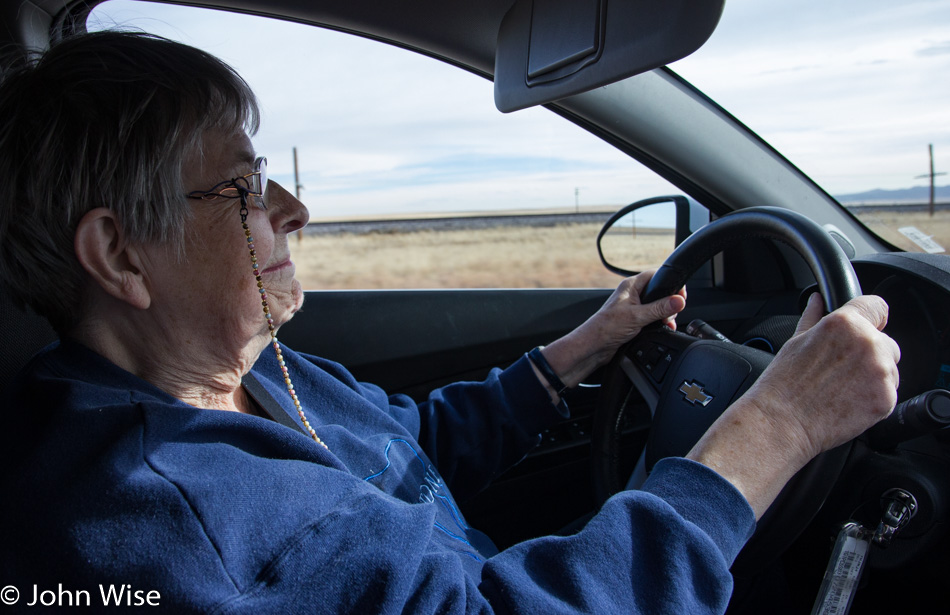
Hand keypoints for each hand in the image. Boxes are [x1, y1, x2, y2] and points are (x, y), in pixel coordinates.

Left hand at [538, 270, 685, 391]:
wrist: (594, 346)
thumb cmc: (607, 327)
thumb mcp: (638, 316)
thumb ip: (660, 308)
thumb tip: (679, 300)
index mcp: (631, 286)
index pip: (656, 275)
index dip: (670, 282)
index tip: (681, 294)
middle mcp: (632, 294)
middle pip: (659, 291)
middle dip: (669, 302)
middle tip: (672, 313)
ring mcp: (633, 307)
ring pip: (657, 306)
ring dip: (665, 314)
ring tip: (666, 323)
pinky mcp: (634, 320)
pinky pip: (652, 317)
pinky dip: (659, 322)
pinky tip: (662, 329)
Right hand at [687, 293, 899, 517]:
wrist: (782, 422)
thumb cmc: (783, 385)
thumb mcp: (795, 342)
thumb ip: (813, 317)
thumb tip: (817, 300)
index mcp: (844, 324)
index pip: (877, 306)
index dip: (869, 317)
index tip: (864, 327)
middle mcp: (867, 343)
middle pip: (885, 341)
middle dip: (870, 353)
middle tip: (841, 369)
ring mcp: (880, 372)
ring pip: (889, 368)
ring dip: (874, 375)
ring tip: (842, 388)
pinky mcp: (886, 398)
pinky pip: (888, 392)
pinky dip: (873, 397)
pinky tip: (848, 401)